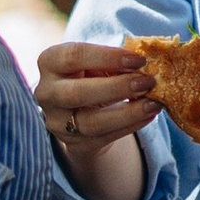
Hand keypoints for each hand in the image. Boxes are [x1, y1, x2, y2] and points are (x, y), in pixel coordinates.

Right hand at [36, 38, 156, 199]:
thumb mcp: (97, 62)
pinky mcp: (73, 143)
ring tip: (153, 103)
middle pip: (78, 93)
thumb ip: (115, 61)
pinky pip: (104, 137)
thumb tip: (147, 65)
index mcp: (50, 61)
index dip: (108, 57)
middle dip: (117, 88)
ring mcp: (57, 121)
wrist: (79, 109)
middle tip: (148, 82)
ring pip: (91, 122)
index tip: (139, 59)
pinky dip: (130, 126)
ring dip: (127, 113)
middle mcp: (46, 92)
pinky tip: (148, 116)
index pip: (74, 56)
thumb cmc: (91, 75)